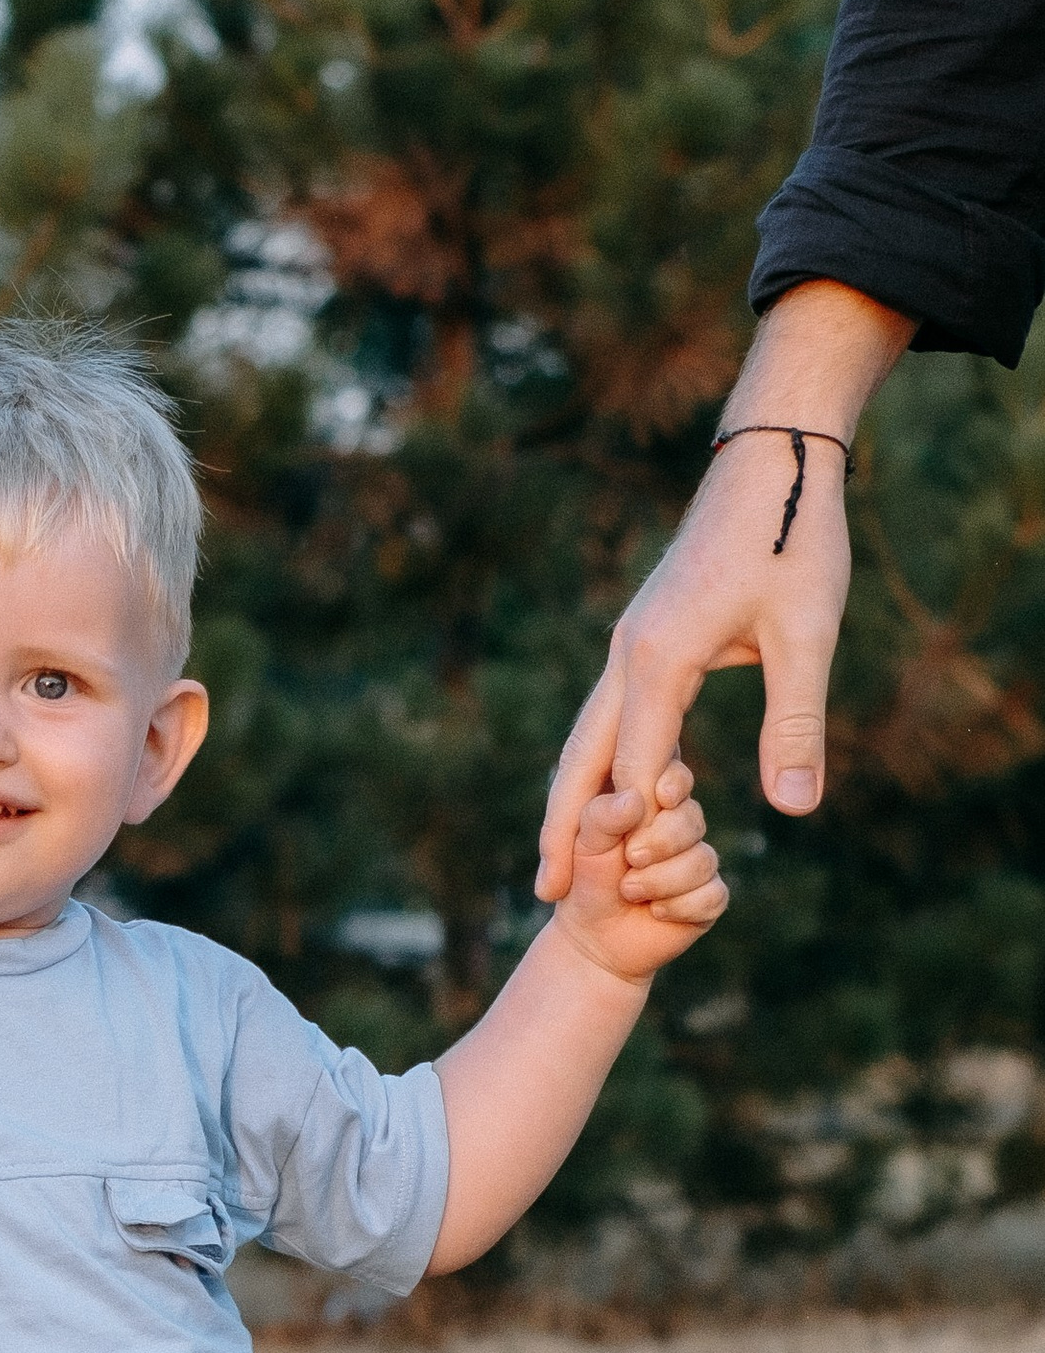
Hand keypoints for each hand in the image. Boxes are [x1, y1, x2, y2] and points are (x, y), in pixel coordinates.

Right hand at [535, 281, 912, 903]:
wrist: (776, 460)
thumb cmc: (797, 539)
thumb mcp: (808, 633)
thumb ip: (796, 722)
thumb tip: (796, 808)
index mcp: (660, 656)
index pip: (638, 765)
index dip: (637, 828)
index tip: (631, 887)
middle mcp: (630, 653)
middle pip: (582, 757)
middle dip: (563, 826)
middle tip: (543, 892)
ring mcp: (632, 643)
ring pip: (588, 735)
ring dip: (573, 797)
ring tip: (557, 856)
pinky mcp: (647, 635)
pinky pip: (611, 714)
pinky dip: (601, 762)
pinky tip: (610, 794)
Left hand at [550, 758, 727, 988]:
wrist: (593, 935)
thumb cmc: (586, 879)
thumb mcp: (584, 844)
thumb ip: (602, 817)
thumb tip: (634, 800)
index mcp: (652, 803)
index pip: (676, 780)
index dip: (673, 786)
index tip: (660, 797)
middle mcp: (681, 827)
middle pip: (693, 820)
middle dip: (660, 842)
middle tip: (630, 859)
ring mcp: (699, 861)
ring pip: (703, 861)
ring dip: (662, 881)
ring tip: (630, 891)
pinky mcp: (709, 897)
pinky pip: (712, 896)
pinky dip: (679, 907)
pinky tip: (656, 912)